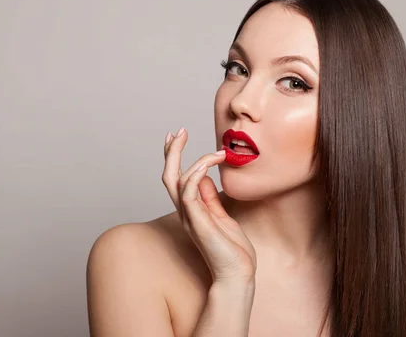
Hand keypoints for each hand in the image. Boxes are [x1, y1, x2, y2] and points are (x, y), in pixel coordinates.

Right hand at [161, 128, 256, 283]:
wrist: (237, 274)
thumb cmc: (231, 249)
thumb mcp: (222, 216)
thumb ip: (210, 198)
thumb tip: (204, 177)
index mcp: (191, 210)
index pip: (176, 178)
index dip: (174, 156)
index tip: (178, 136)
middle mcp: (186, 212)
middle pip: (168, 176)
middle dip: (172, 152)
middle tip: (179, 132)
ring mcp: (190, 217)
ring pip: (177, 181)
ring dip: (194, 160)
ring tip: (218, 152)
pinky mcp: (198, 222)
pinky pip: (190, 192)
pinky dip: (196, 174)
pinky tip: (210, 163)